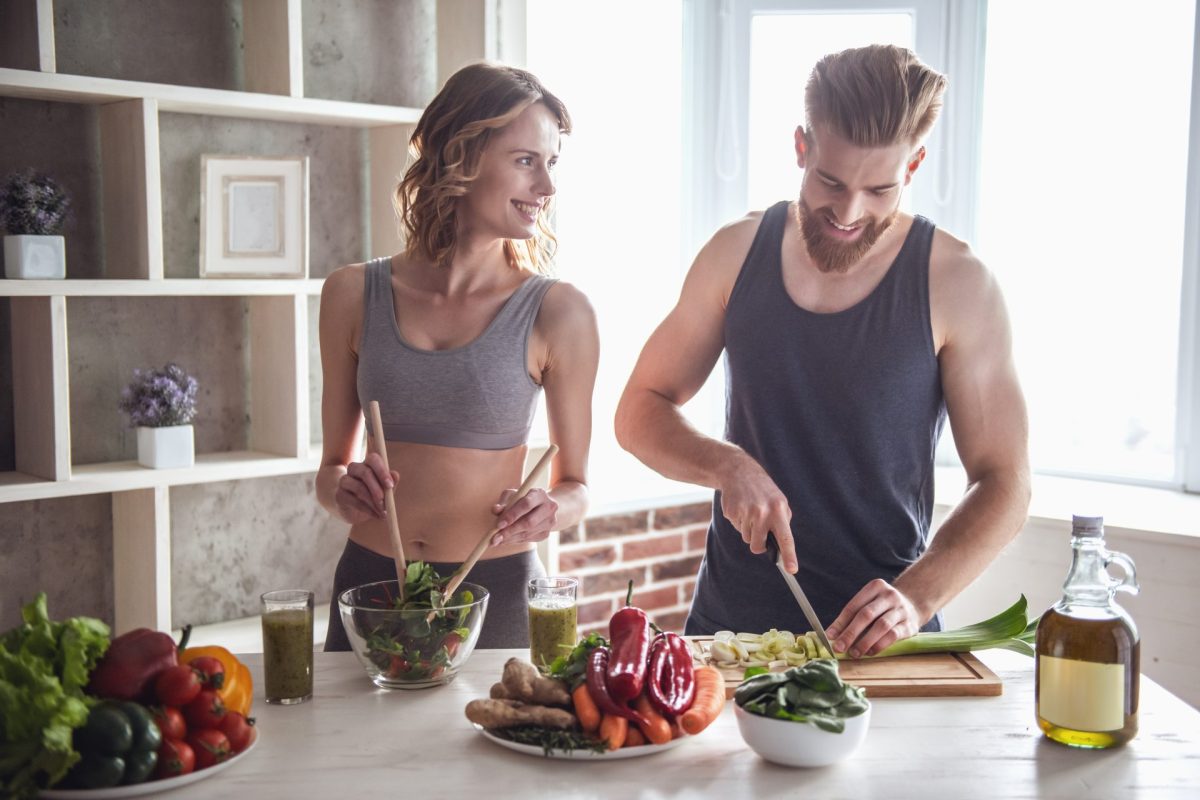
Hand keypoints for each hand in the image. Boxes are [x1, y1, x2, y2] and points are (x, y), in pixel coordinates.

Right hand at [333, 452, 397, 524]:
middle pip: (365, 472)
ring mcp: (345, 481)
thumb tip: (395, 475)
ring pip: (359, 487)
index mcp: (367, 464)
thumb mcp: (385, 491)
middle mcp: (354, 469)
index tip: (390, 486)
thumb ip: (390, 483)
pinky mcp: (339, 494)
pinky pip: (353, 500)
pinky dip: (366, 509)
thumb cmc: (374, 497)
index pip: (373, 459)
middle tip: (385, 503)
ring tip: (383, 512)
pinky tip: (375, 515)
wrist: (356, 511)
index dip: (382, 471)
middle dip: (377, 489)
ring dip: (373, 502)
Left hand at [490, 488, 557, 545]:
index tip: (499, 525)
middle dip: (510, 531)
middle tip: (495, 537)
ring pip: (528, 533)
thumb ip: (503, 502)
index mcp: (539, 494)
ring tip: (496, 540)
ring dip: (510, 538)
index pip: (526, 505)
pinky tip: (504, 541)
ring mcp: (550, 522)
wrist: (542, 506)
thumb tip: (495, 510)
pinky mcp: (546, 533)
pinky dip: (515, 541)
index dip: (512, 515)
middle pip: (529, 522)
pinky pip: (529, 539)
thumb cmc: (523, 498)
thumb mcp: (513, 495)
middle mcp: (549, 507)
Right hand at [716, 454, 796, 572]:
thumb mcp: (779, 502)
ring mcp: (745, 512)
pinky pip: (736, 528)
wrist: (739, 472)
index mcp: (778, 510)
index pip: (785, 538)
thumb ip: (782, 522)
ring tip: (750, 511)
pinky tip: (741, 507)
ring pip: (746, 538)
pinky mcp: (731, 512)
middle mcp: (762, 512)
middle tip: (758, 530)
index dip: (789, 555)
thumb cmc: (764, 491)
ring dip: (748, 530)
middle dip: (758, 544)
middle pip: (758, 545)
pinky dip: (739, 521)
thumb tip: (781, 547)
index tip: (792, 570)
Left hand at [826, 579, 921, 656]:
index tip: (830, 636)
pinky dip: (879, 645)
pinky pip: (893, 635)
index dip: (840, 622)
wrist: (913, 605)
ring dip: (865, 641)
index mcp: (875, 587)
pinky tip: (870, 652)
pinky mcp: (910, 625)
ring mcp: (901, 610)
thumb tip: (832, 635)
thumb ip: (852, 616)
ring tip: (854, 653)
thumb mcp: (869, 603)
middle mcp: (889, 596)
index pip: (854, 606)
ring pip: (881, 626)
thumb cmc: (882, 607)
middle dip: (850, 633)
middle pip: (866, 615)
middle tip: (839, 647)